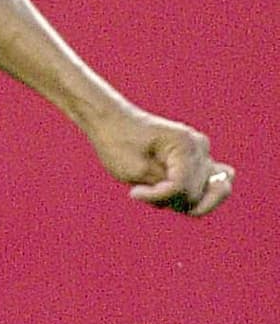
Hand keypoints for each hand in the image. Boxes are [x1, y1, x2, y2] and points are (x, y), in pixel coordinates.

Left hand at [90, 108, 233, 217]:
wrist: (112, 122)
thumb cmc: (118, 143)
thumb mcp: (135, 171)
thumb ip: (166, 189)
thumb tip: (196, 200)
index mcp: (185, 144)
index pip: (182, 188)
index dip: (157, 197)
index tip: (133, 192)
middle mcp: (200, 147)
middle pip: (195, 195)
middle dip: (168, 199)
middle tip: (142, 188)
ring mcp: (203, 153)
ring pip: (203, 195)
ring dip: (178, 199)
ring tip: (154, 186)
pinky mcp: (199, 162)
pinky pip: (210, 187)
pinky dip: (190, 196)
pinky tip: (170, 190)